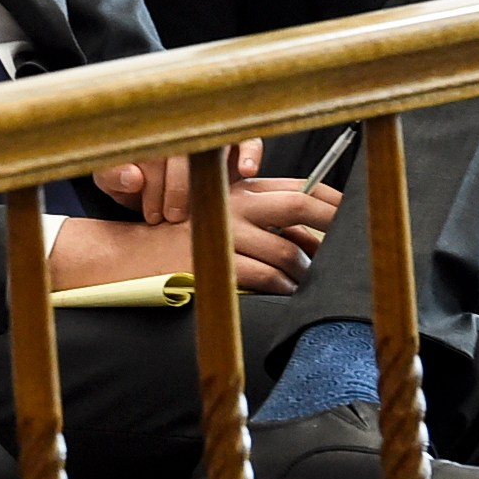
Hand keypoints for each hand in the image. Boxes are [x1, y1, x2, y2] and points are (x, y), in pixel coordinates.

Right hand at [50, 171, 337, 294]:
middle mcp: (234, 203)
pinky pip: (265, 275)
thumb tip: (307, 230)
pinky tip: (283, 291)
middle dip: (332, 227)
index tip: (352, 214)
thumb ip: (255, 214)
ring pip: (288, 249)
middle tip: (350, 249)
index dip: (331, 200)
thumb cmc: (176, 238)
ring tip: (308, 280)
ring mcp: (225, 232)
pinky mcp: (218, 262)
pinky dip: (282, 286)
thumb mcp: (213, 213)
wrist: (127, 255)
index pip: (298, 186)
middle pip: (299, 206)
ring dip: (307, 269)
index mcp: (237, 188)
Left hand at [95, 140, 262, 223]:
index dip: (152, 185)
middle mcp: (178, 125)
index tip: (153, 216)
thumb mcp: (110, 180)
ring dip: (210, 175)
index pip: (152, 151)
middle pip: (184, 151)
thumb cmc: (129, 179)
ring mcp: (208, 131)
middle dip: (178, 188)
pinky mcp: (235, 139)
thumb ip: (113, 177)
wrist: (150, 181)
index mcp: (146, 130)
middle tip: (173, 218)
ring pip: (212, 147)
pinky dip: (249, 151)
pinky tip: (246, 171)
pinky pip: (247, 138)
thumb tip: (134, 178)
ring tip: (208, 199)